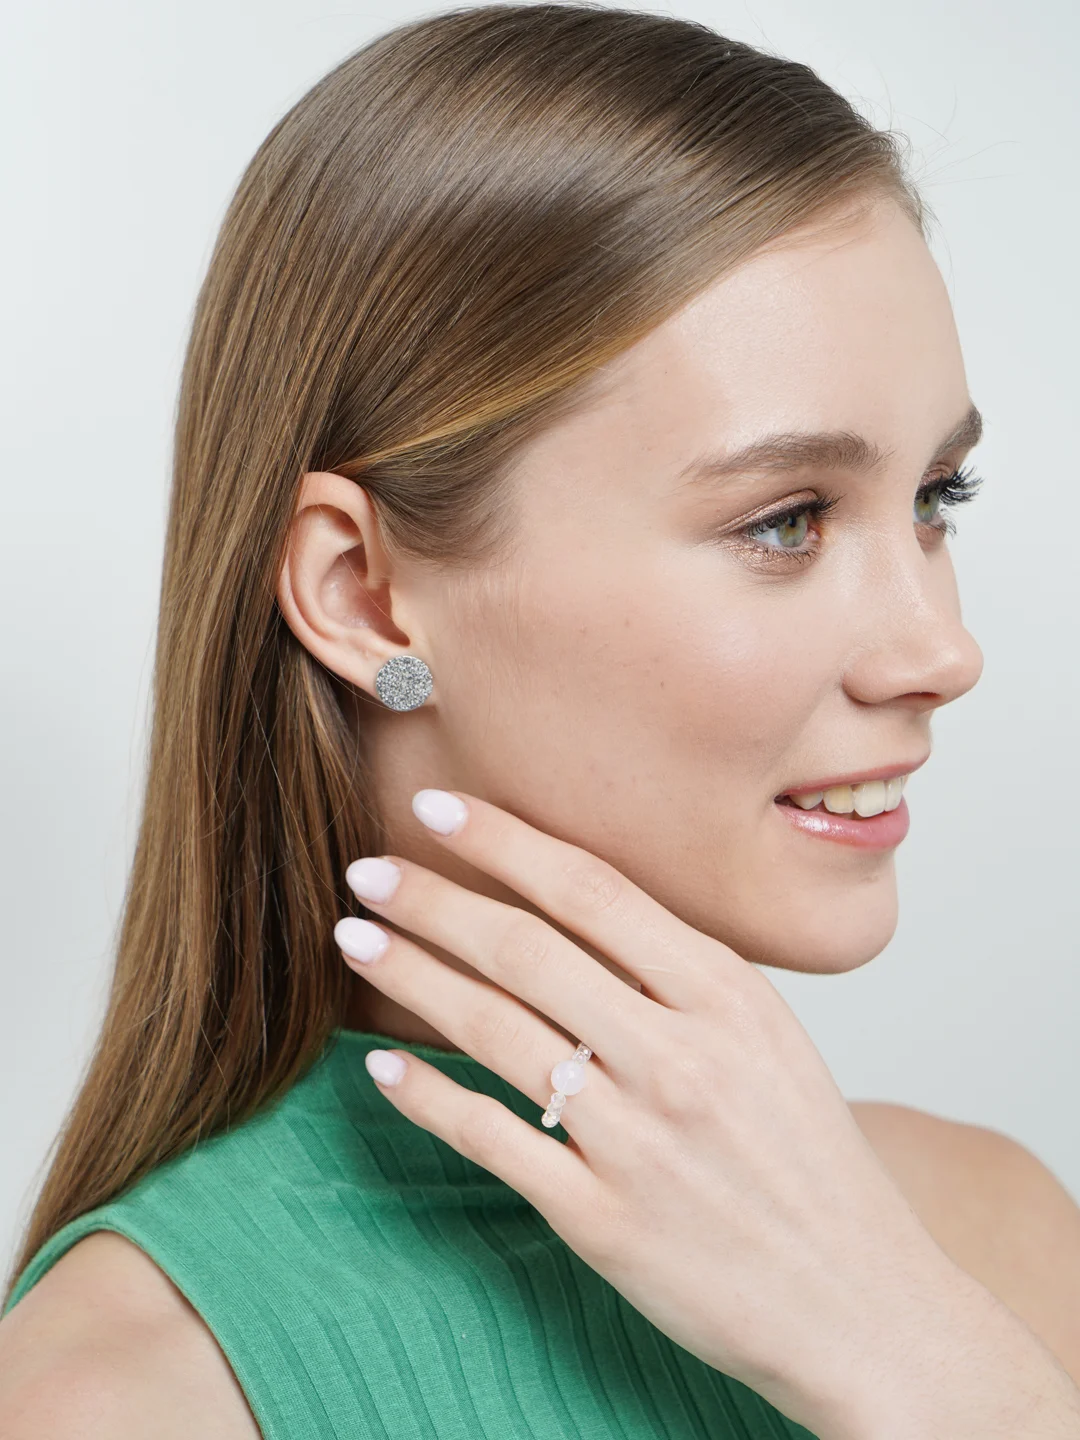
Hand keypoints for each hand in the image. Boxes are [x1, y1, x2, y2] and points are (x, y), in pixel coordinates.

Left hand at [332, 789, 1069, 1437]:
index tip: (440, 807)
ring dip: (413, 975)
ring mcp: (638, 1140)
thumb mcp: (769, 1037)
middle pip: (528, 949)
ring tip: (356, 938)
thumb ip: (683, 973)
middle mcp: (679, 1055)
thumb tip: (578, 908)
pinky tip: (382, 1065)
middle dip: (434, 899)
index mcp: (727, 995)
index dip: (505, 841)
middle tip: (367, 870)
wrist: (857, 1298)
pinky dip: (427, 1096)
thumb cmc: (808, 1158)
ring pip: (496, 1031)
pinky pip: (492, 1139)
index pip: (593, 890)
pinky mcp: (603, 1220)